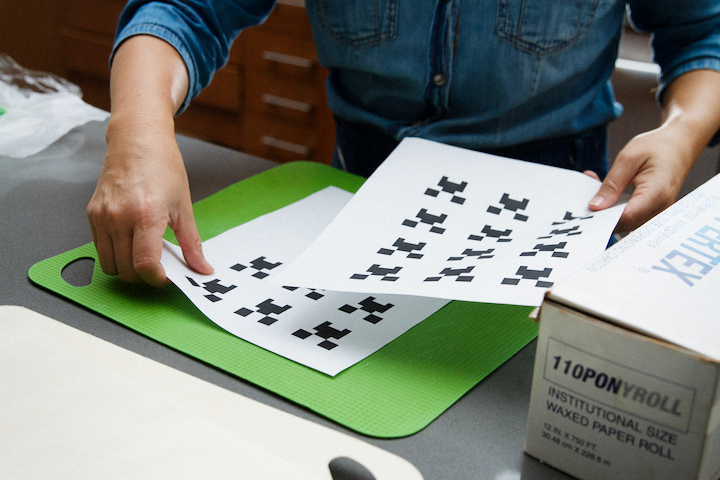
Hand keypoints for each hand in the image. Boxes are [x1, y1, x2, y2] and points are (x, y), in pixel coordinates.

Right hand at [87, 117, 212, 285]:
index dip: (158, 279)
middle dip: (145, 276)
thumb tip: (202, 268)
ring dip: (127, 268)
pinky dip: (115, 254)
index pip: (145, 265)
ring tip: (145, 254)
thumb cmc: (163, 166)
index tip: (169, 277)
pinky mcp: (91, 214)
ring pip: (110, 264)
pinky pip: (100, 248)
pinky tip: (131, 241)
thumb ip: (191, 242)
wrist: (137, 140)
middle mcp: (119, 217)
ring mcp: (102, 216)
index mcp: (146, 214)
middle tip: (161, 266)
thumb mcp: (184, 206)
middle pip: (126, 270)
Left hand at [587, 69, 719, 232]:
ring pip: (624, 222)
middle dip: (600, 213)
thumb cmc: (657, 147)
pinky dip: (612, 207)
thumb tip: (595, 207)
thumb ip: (612, 184)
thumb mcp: (628, 158)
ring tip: (593, 186)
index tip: (583, 212)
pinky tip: (602, 192)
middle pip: (624, 224)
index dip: (603, 218)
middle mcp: (659, 209)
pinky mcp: (650, 212)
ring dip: (605, 209)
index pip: (626, 217)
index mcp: (656, 194)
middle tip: (580, 198)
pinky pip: (628, 216)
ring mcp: (656, 213)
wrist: (679, 145)